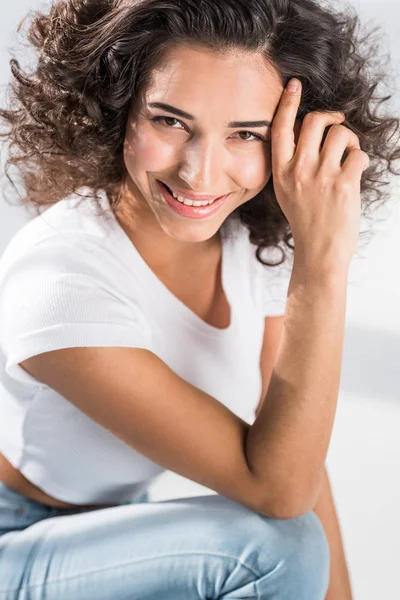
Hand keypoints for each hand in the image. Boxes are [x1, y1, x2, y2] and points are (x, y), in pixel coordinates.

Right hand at [271, 78, 369, 272]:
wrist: (320, 251)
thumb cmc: (306, 221)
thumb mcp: (286, 192)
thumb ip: (291, 164)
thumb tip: (305, 132)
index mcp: (281, 172)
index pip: (280, 129)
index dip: (287, 103)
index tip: (294, 85)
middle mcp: (299, 171)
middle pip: (314, 121)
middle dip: (331, 118)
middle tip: (337, 125)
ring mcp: (321, 177)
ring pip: (340, 134)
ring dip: (349, 141)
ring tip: (348, 157)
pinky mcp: (344, 184)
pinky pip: (358, 154)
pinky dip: (361, 160)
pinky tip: (355, 174)